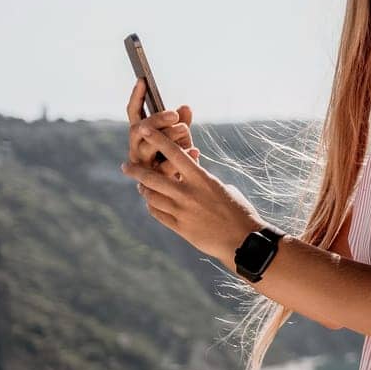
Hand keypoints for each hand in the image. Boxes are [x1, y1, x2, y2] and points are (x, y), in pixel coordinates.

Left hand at [120, 123, 266, 267]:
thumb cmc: (240, 212)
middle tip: (126, 165)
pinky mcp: (180, 228)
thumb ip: (204, 181)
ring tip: (140, 186)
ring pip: (152, 196)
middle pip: (153, 177)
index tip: (144, 129)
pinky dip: (152, 206)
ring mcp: (182, 211)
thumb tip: (195, 176)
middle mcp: (188, 193)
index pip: (174, 154)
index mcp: (202, 179)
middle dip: (136, 170)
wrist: (244, 240)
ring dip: (144, 189)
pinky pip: (158, 214)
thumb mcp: (223, 189)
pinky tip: (151, 203)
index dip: (157, 139)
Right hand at [126, 77, 200, 181]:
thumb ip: (182, 124)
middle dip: (156, 120)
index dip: (136, 96)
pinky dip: (181, 158)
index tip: (143, 79)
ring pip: (147, 148)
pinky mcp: (153, 182)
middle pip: (138, 129)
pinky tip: (195, 151)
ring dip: (167, 136)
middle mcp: (136, 149)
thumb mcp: (183, 140)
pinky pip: (164, 168)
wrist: (185, 195)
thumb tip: (186, 107)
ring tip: (186, 130)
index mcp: (141, 135)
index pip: (134, 113)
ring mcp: (142, 166)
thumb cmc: (181, 161)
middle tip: (175, 115)